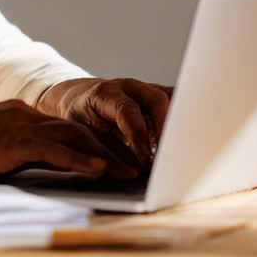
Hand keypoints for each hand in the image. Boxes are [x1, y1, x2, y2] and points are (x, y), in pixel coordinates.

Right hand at [0, 99, 138, 184]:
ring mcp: (16, 125)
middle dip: (107, 145)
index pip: (61, 125)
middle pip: (75, 128)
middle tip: (134, 162)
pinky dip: (83, 160)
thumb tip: (22, 167)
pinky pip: (56, 150)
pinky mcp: (11, 142)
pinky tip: (102, 170)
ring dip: (105, 155)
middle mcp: (20, 114)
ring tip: (130, 171)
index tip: (113, 155)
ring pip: (73, 137)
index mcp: (12, 114)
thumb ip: (4, 152)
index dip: (90, 140)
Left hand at [36, 78, 173, 166]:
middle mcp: (128, 86)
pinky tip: (180, 141)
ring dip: (176, 126)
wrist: (76, 98)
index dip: (138, 136)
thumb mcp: (81, 133)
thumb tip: (129, 170)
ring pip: (171, 99)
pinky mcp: (156, 94)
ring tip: (176, 151)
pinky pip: (175, 102)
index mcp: (105, 93)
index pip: (128, 111)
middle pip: (156, 100)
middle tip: (167, 157)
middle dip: (164, 130)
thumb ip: (104, 148)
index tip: (145, 160)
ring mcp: (144, 88)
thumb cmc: (78, 118)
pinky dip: (180, 120)